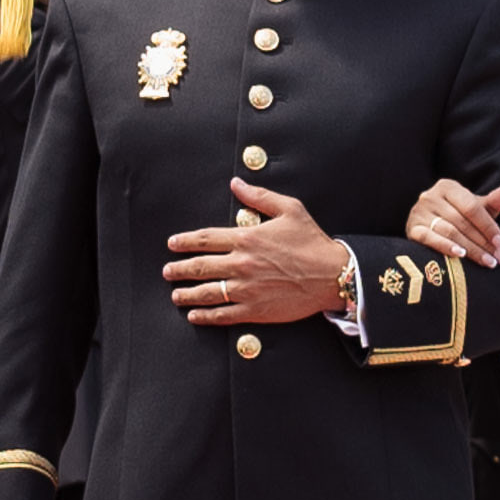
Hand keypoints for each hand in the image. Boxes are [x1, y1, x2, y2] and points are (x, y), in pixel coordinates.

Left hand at [163, 185, 355, 334]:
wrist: (332, 275)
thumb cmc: (312, 242)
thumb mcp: (289, 209)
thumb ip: (259, 197)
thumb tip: (236, 183)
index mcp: (247, 238)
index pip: (206, 239)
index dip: (185, 241)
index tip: (172, 244)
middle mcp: (241, 264)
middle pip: (200, 267)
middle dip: (179, 269)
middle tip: (167, 271)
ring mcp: (246, 289)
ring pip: (207, 292)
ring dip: (186, 293)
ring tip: (175, 294)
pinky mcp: (255, 310)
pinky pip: (223, 315)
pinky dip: (205, 316)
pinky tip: (194, 316)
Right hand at [404, 172, 499, 264]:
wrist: (426, 226)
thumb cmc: (456, 215)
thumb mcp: (475, 207)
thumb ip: (493, 201)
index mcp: (447, 187)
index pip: (472, 207)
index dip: (488, 226)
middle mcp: (430, 196)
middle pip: (462, 222)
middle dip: (483, 242)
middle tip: (498, 259)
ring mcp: (419, 212)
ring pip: (450, 232)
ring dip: (471, 249)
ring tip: (487, 262)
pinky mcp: (412, 229)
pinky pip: (429, 238)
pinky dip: (446, 246)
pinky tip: (461, 255)